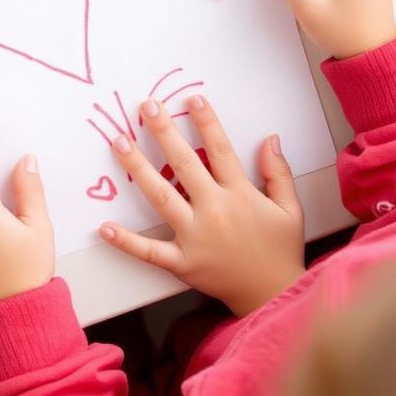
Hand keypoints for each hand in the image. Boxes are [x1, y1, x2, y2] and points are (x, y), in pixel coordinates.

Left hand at [99, 95, 304, 316]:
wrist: (273, 295)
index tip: (191, 100)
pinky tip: (105, 227)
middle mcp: (214, 211)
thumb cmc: (280, 251)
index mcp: (240, 195)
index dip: (206, 122)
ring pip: (161, 197)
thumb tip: (270, 139)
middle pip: (185, 164)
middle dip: (164, 132)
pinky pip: (150, 251)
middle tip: (146, 108)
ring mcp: (195, 237)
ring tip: (119, 143)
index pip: (220, 150)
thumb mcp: (290, 209)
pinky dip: (126, 241)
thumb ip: (279, 173)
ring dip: (138, 168)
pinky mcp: (182, 263)